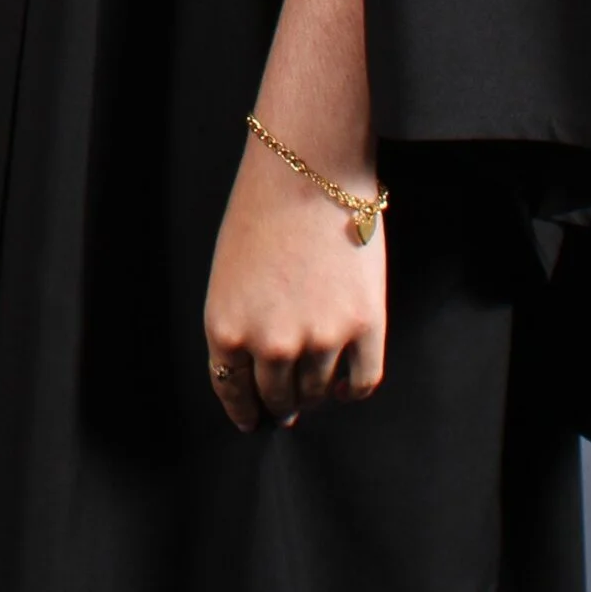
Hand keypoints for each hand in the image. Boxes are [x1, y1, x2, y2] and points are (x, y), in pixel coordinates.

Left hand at [203, 129, 386, 433]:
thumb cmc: (260, 211)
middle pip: (278, 398)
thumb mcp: (228, 275)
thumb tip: (263, 367)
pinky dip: (351, 389)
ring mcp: (321, 340)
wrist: (308, 171)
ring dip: (315, 394)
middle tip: (288, 407)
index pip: (233, 391)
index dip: (244, 411)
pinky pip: (360, 383)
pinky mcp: (364, 328)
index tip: (251, 420)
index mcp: (226, 329)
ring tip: (317, 384)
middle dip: (280, 405)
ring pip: (317, 393)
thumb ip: (240, 324)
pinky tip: (344, 382)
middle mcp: (271, 344)